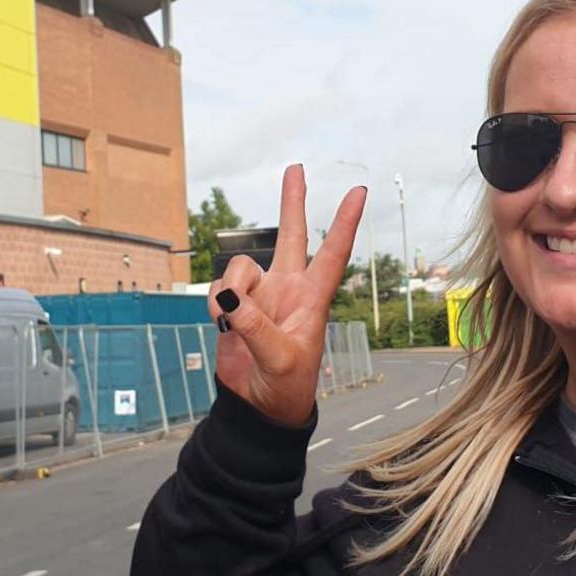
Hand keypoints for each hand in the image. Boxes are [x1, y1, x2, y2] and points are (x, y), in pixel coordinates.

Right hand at [210, 165, 366, 427]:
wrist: (259, 406)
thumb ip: (257, 327)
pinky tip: (223, 325)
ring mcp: (261, 296)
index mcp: (312, 299)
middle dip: (292, 203)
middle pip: (292, 236)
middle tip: (296, 168)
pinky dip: (216, 305)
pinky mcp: (234, 307)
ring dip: (232, 289)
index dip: (345, 223)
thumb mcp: (280, 359)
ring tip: (233, 320)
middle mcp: (288, 290)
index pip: (333, 254)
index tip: (358, 192)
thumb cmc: (286, 387)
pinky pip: (219, 289)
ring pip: (240, 268)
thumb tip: (232, 297)